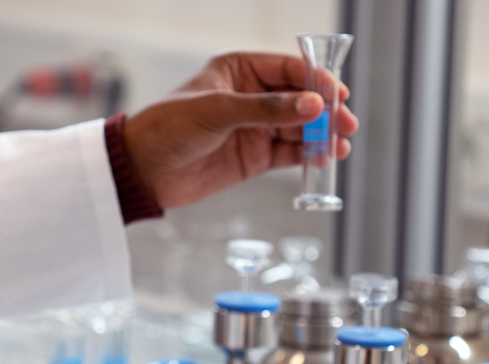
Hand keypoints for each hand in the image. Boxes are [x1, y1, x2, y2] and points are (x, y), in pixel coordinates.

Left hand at [123, 52, 358, 208]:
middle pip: (300, 98)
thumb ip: (266, 109)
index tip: (336, 94)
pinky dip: (308, 155)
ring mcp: (254, 127)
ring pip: (299, 127)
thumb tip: (312, 106)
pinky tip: (325, 158)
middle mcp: (251, 96)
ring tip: (340, 143)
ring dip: (321, 134)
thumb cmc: (169, 127)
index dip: (316, 80)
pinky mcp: (254, 157)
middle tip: (345, 122)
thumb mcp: (218, 111)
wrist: (143, 170)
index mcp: (239, 70)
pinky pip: (289, 153)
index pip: (288, 68)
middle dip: (325, 110)